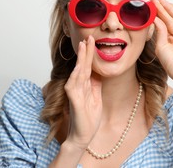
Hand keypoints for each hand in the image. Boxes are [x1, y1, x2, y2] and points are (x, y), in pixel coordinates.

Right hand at [63, 35, 101, 150]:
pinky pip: (73, 86)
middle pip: (82, 65)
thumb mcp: (96, 97)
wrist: (83, 135)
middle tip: (88, 37)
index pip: (87, 66)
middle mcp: (78, 86)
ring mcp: (74, 93)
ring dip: (81, 59)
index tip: (92, 41)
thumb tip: (99, 71)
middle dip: (85, 51)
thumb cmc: (89, 118)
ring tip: (83, 46)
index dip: (89, 54)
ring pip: (77, 72)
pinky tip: (78, 68)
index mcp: (85, 85)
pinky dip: (75, 76)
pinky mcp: (73, 101)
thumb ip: (96, 84)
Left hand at [153, 0, 172, 95]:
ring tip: (160, 1)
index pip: (163, 24)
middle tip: (154, 0)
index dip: (157, 15)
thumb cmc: (172, 63)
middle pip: (170, 18)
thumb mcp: (161, 46)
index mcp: (171, 40)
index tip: (149, 8)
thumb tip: (155, 18)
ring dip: (169, 7)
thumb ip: (159, 31)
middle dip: (162, 9)